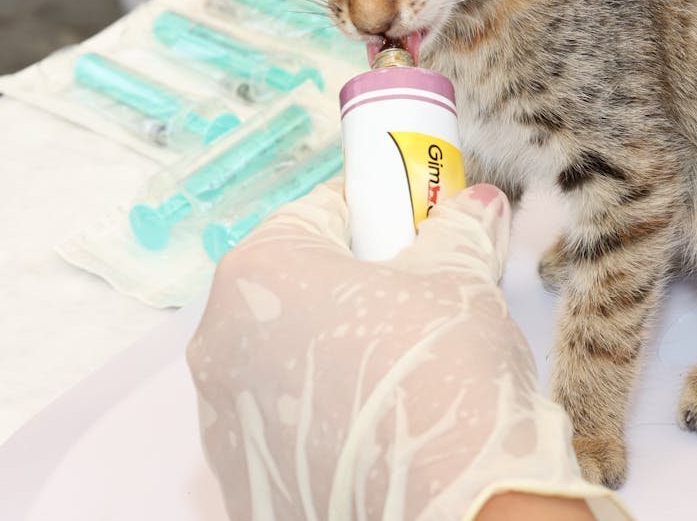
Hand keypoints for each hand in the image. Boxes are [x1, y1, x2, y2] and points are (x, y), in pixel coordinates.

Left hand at [187, 179, 627, 520]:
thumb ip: (459, 229)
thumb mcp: (462, 276)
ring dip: (336, 357)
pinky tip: (382, 435)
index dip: (379, 214)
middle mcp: (219, 345)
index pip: (320, 212)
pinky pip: (284, 432)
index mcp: (260, 272)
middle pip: (296, 289)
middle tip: (421, 303)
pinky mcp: (242, 489)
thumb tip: (477, 205)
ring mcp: (222, 425)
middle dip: (355, 288)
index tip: (415, 226)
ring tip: (407, 381)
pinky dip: (327, 423)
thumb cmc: (443, 374)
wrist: (452, 506)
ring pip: (286, 363)